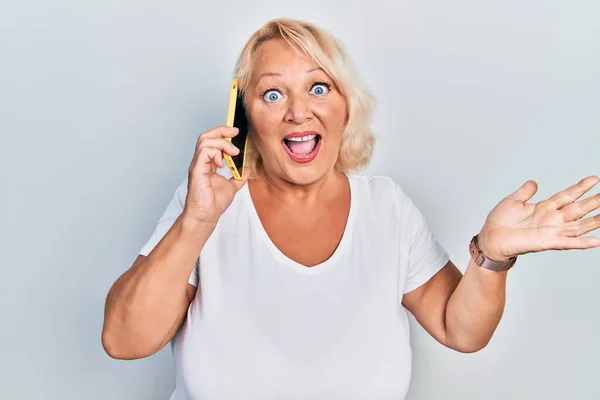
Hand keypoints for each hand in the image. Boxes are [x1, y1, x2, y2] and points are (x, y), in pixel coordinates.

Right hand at [182, 125, 250, 223]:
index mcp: (208, 163)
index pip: (212, 140)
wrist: (206, 216)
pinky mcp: (196, 170)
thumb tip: (248, 169)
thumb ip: (239, 176)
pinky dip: (215, 152)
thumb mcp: (232, 186)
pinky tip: (222, 162)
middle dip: (222, 130)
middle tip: (235, 133)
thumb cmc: (214, 203)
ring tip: (233, 152)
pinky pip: (204, 152)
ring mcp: (197, 165)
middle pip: (206, 136)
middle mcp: (201, 161)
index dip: (223, 132)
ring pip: (205, 140)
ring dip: (222, 143)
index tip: (236, 132)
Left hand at [478, 175, 599, 261]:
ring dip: (594, 221)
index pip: (567, 195)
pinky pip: (568, 243)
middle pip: (577, 209)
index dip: (580, 188)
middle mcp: (551, 219)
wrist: (490, 237)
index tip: (594, 179)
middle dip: (593, 202)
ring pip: (578, 225)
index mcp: (544, 208)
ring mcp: (551, 231)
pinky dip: (582, 243)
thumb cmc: (499, 221)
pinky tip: (597, 240)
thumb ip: (525, 192)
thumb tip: (533, 182)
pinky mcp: (546, 242)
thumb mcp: (512, 201)